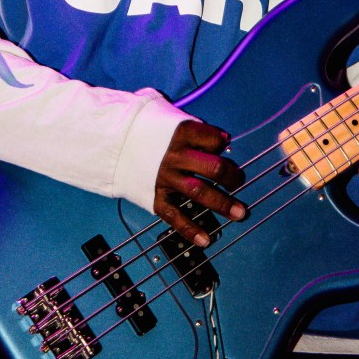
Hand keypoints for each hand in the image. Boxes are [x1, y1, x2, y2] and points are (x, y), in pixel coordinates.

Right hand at [154, 119, 245, 246]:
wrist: (118, 143)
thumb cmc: (153, 131)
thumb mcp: (173, 119)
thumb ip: (198, 130)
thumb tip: (224, 140)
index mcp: (181, 134)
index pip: (213, 140)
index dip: (221, 143)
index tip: (222, 146)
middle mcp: (175, 157)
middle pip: (213, 168)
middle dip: (232, 177)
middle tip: (239, 181)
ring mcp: (166, 178)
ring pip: (200, 193)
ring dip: (222, 204)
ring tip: (240, 213)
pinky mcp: (156, 197)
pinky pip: (175, 216)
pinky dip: (190, 229)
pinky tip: (205, 240)